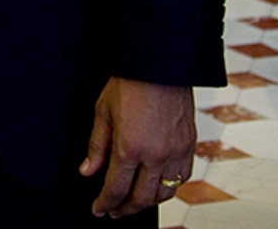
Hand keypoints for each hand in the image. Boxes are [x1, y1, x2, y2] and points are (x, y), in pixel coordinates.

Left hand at [80, 77, 195, 217]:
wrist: (160, 66)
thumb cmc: (129, 85)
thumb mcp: (102, 113)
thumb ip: (96, 146)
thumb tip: (87, 171)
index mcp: (130, 148)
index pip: (116, 188)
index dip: (105, 203)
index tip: (98, 209)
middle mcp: (156, 155)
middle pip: (141, 198)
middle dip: (125, 209)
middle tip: (113, 211)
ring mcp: (176, 153)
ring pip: (164, 193)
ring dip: (148, 202)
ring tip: (133, 202)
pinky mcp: (189, 146)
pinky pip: (182, 178)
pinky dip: (169, 188)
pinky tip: (157, 186)